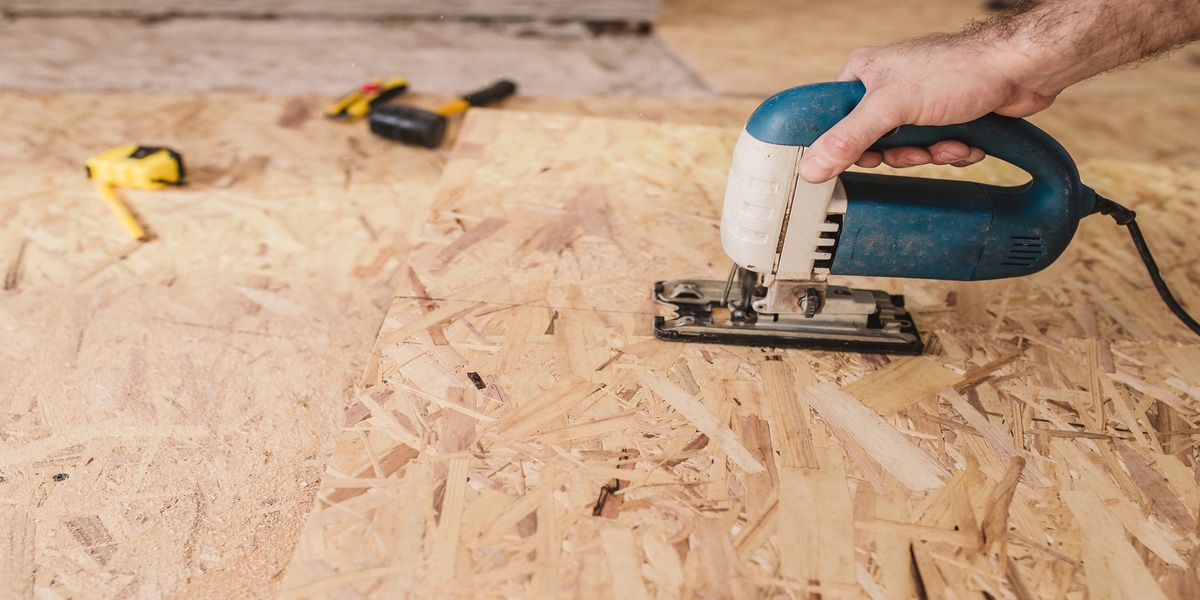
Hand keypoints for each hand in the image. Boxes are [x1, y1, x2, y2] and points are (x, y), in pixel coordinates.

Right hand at [798, 35, 1059, 182]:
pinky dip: (948, 152)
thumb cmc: (959, 70)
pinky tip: (963, 140)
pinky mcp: (940, 119)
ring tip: (947, 140)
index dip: (847, 146)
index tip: (866, 156)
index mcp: (862, 74)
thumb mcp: (892, 107)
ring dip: (930, 154)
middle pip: (871, 144)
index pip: (833, 121)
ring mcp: (914, 105)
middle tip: (914, 148)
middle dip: (900, 153)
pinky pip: (930, 151)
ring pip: (904, 152)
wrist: (1020, 71)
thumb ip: (849, 139)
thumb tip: (811, 168)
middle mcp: (885, 88)